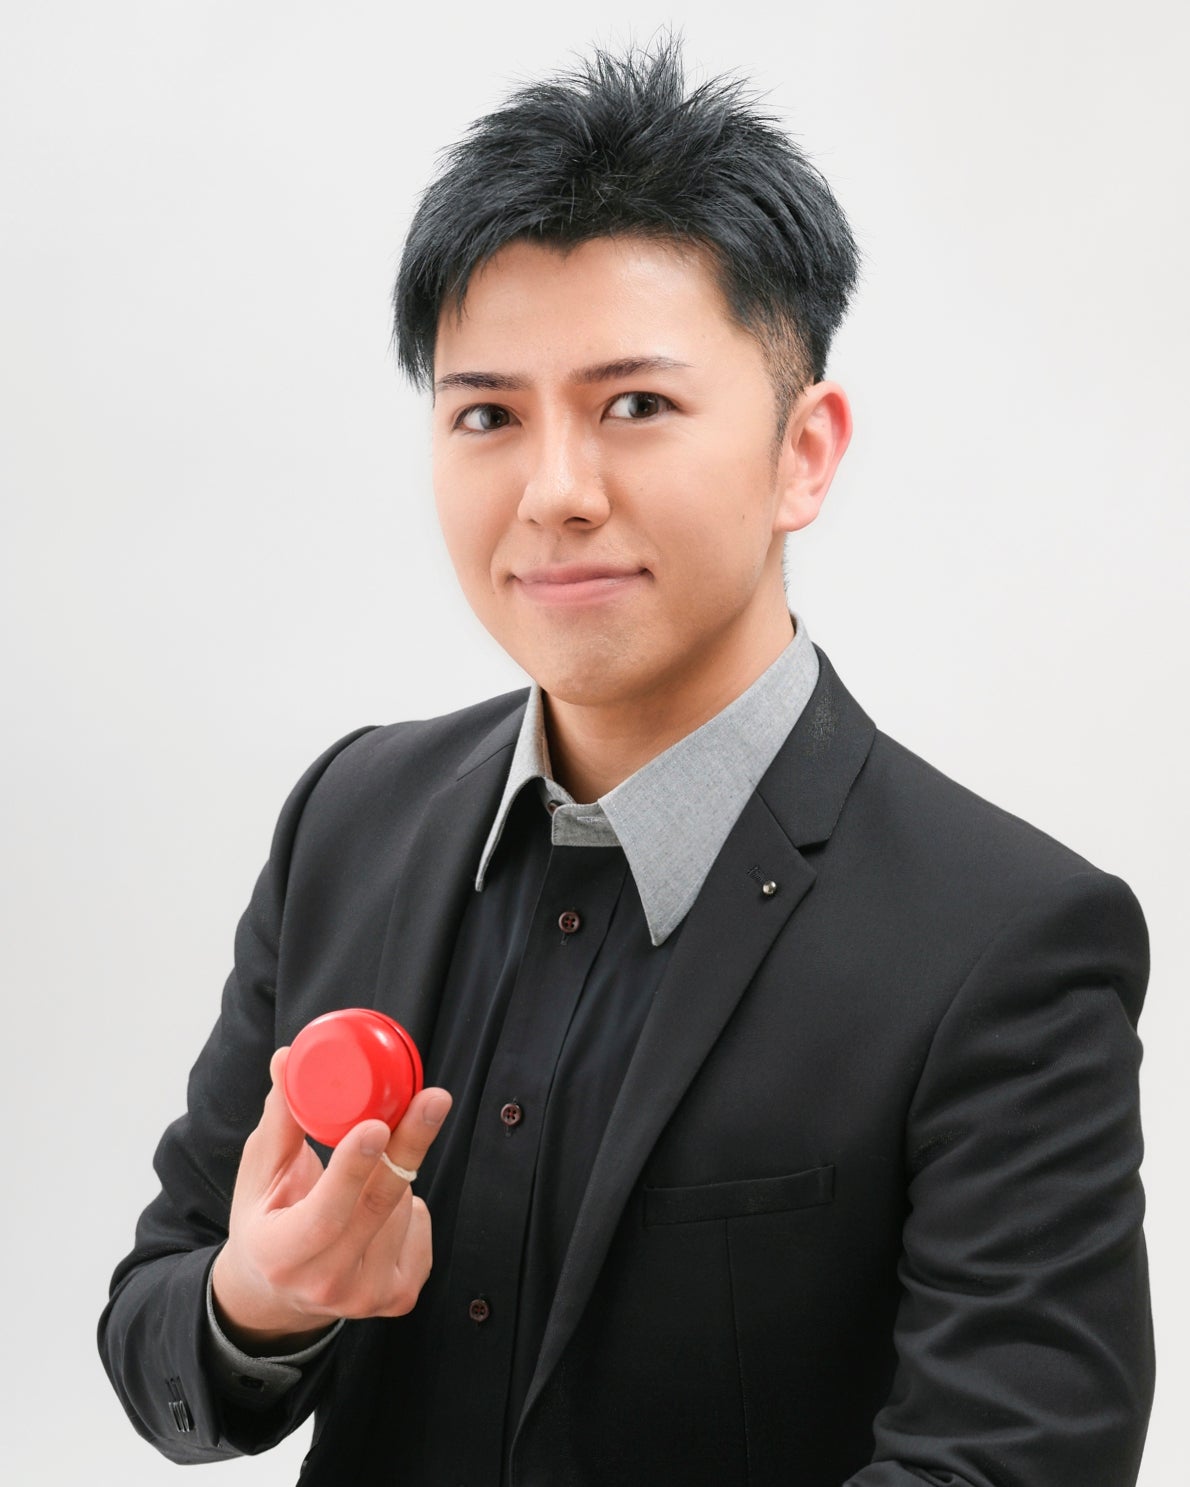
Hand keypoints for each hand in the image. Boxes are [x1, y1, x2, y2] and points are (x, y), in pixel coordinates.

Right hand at [210, 1045, 451, 1352]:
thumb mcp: (260, 1173)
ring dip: (396, 1174)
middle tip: (432, 1099)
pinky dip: (409, 1204)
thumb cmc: (266, 1221)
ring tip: (362, 1178)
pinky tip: (379, 1211)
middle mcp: (327, 1285)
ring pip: (404, 1208)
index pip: (324, 1213)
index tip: (376, 1125)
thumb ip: (281, 1118)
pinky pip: (421, 1225)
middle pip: (379, 1206)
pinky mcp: (401, 1295)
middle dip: (409, 1146)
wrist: (277, 1295)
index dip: (352, 1170)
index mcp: (281, 1255)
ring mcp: (369, 1296)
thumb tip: (288, 1057)